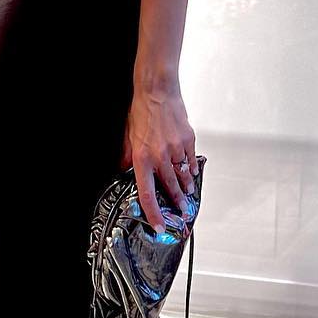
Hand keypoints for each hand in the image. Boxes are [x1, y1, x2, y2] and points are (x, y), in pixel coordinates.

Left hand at [118, 82, 197, 231]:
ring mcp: (176, 149)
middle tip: (181, 212)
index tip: (160, 226)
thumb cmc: (142, 111)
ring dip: (186, 188)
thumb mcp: (127, 137)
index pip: (148, 194)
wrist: (157, 92)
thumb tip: (124, 171)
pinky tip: (192, 172)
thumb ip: (127, 158)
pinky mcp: (188, 141)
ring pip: (184, 176)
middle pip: (171, 188)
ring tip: (188, 195)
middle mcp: (160, 157)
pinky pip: (192, 161)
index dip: (154, 214)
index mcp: (142, 159)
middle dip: (177, 204)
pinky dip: (192, 169)